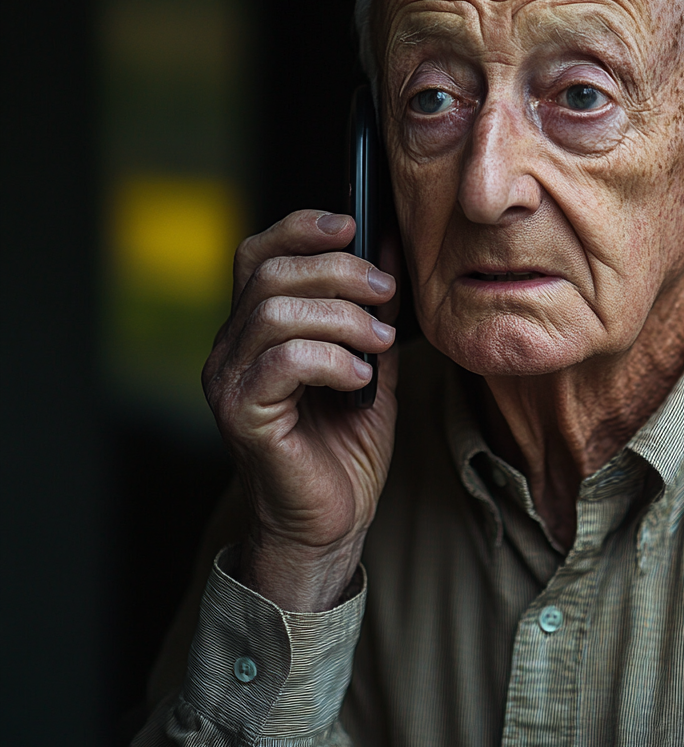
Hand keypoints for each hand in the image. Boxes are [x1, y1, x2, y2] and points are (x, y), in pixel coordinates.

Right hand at [202, 210, 397, 610]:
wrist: (331, 523)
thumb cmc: (346, 446)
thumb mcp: (368, 363)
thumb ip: (371, 311)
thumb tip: (389, 249)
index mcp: (255, 331)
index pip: (258, 254)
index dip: (301, 228)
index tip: (352, 224)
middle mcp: (231, 350)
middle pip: (270, 274)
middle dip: (338, 271)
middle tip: (387, 290)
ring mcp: (230, 382)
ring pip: (276, 311)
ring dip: (342, 317)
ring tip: (380, 340)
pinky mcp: (242, 416)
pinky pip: (284, 361)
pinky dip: (333, 359)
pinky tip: (360, 379)